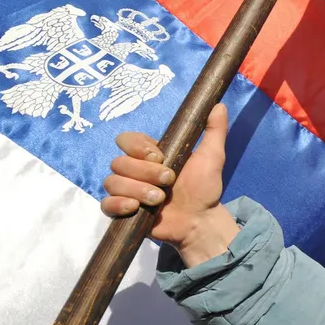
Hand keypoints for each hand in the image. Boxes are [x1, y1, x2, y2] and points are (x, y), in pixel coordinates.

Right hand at [101, 103, 239, 265]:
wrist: (200, 220)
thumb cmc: (204, 188)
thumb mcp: (212, 157)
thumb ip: (214, 131)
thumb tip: (219, 105)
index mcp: (149, 155)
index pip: (126, 140)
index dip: (138, 148)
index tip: (160, 157)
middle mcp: (134, 170)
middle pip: (119, 162)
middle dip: (145, 173)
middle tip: (168, 182)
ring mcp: (127, 190)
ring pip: (112, 182)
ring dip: (136, 190)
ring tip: (158, 199)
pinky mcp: (122, 211)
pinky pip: (105, 204)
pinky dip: (118, 204)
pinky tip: (135, 208)